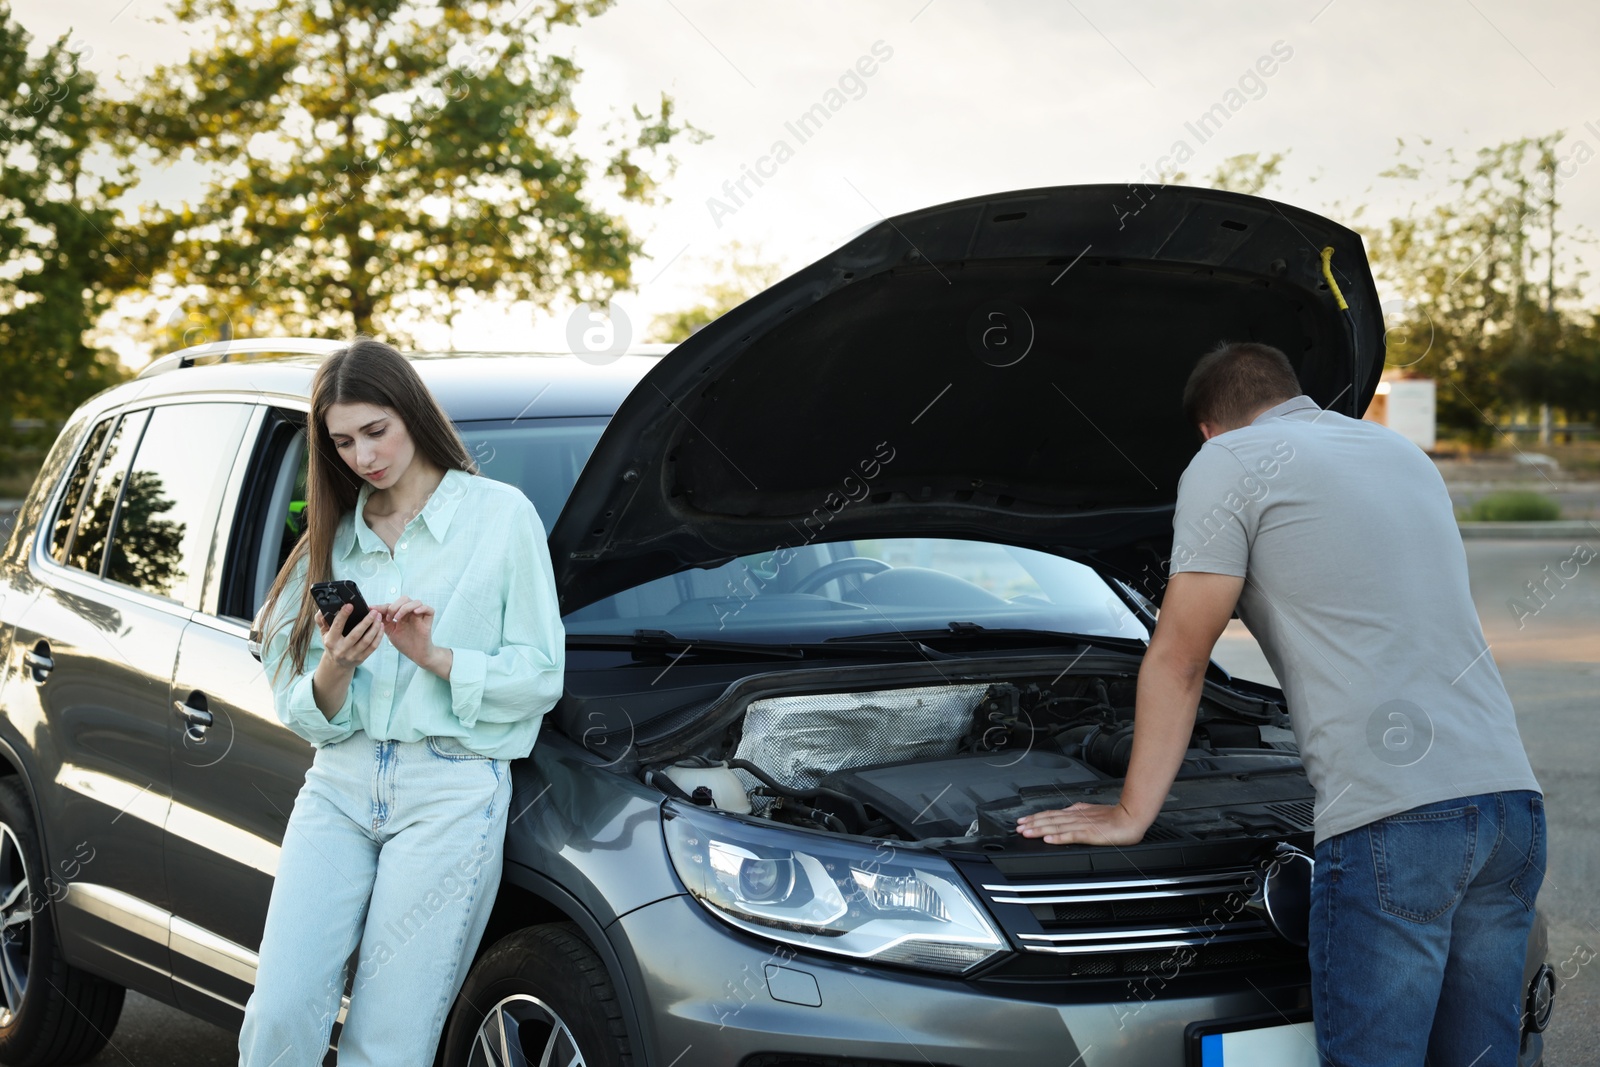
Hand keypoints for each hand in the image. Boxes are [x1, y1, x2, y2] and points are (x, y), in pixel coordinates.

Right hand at [314, 602, 383, 669]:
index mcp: (331, 641)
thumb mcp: (324, 633)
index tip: (350, 605)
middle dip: (366, 622)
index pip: (337, 626)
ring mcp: (352, 655)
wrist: (336, 664)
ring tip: (378, 617)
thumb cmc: (332, 644)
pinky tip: (381, 627)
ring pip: (366, 640)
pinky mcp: (361, 658)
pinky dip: (378, 636)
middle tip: (373, 612)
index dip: (343, 615)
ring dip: (374, 628)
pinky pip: (373, 647)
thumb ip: (321, 621)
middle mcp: (341, 649)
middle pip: (356, 634)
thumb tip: (321, 610)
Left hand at [375, 596, 445, 674]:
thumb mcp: (389, 631)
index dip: (382, 606)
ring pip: (416, 602)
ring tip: (398, 618)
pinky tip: (415, 613)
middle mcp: (411, 613)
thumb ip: (383, 621)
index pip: (392, 604)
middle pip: (405, 599)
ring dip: (405, 607)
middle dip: (394, 606)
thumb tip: (372, 612)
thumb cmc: (405, 643)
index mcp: (401, 614)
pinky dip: (422, 608)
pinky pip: (429, 609)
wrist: (416, 654)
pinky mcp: (428, 621)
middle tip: (389, 617)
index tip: (371, 609)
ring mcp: (420, 616)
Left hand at [1016, 802, 1150, 846]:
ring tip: (1026, 833)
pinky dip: (1058, 838)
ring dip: (1039, 830)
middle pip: (1049, 820)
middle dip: (1032, 823)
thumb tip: (1065, 812)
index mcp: (1077, 812)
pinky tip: (1048, 840)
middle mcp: (1076, 817)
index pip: (1051, 814)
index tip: (1023, 821)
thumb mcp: (1092, 810)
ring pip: (1056, 827)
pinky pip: (1071, 836)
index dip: (1036, 817)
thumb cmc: (1115, 815)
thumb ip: (1078, 812)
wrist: (1132, 816)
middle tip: (1018, 827)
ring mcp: (1082, 825)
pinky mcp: (1090, 834)